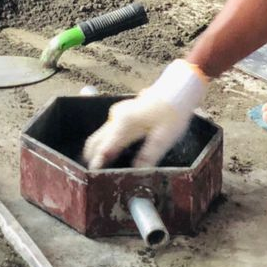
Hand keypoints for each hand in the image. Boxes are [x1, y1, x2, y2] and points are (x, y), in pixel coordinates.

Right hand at [83, 60, 208, 168]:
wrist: (175, 91)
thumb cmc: (172, 114)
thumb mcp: (165, 137)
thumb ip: (149, 155)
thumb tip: (137, 173)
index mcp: (125, 124)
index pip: (105, 148)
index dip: (97, 162)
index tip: (93, 176)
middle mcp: (115, 118)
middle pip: (95, 140)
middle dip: (91, 157)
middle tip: (92, 176)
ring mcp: (116, 114)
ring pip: (99, 136)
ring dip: (97, 150)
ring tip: (100, 168)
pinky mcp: (120, 114)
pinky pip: (106, 131)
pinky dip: (104, 144)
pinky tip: (111, 154)